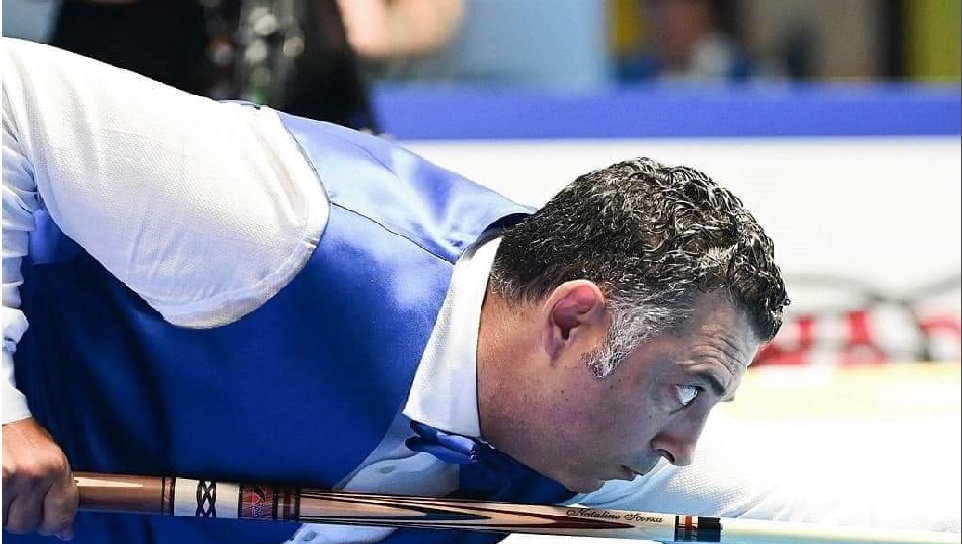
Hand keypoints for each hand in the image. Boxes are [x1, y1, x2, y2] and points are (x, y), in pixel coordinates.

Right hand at [2, 418, 76, 539]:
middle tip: (21, 500)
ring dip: (6, 513)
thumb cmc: (26, 437)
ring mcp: (9, 479)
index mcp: (56, 468)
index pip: (60, 516)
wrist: (2, 417)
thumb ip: (60, 493)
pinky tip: (2, 490)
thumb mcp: (52, 459)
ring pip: (7, 522)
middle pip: (28, 524)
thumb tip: (65, 531)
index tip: (50, 524)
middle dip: (24, 517)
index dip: (54, 526)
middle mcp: (34, 475)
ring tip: (8, 491)